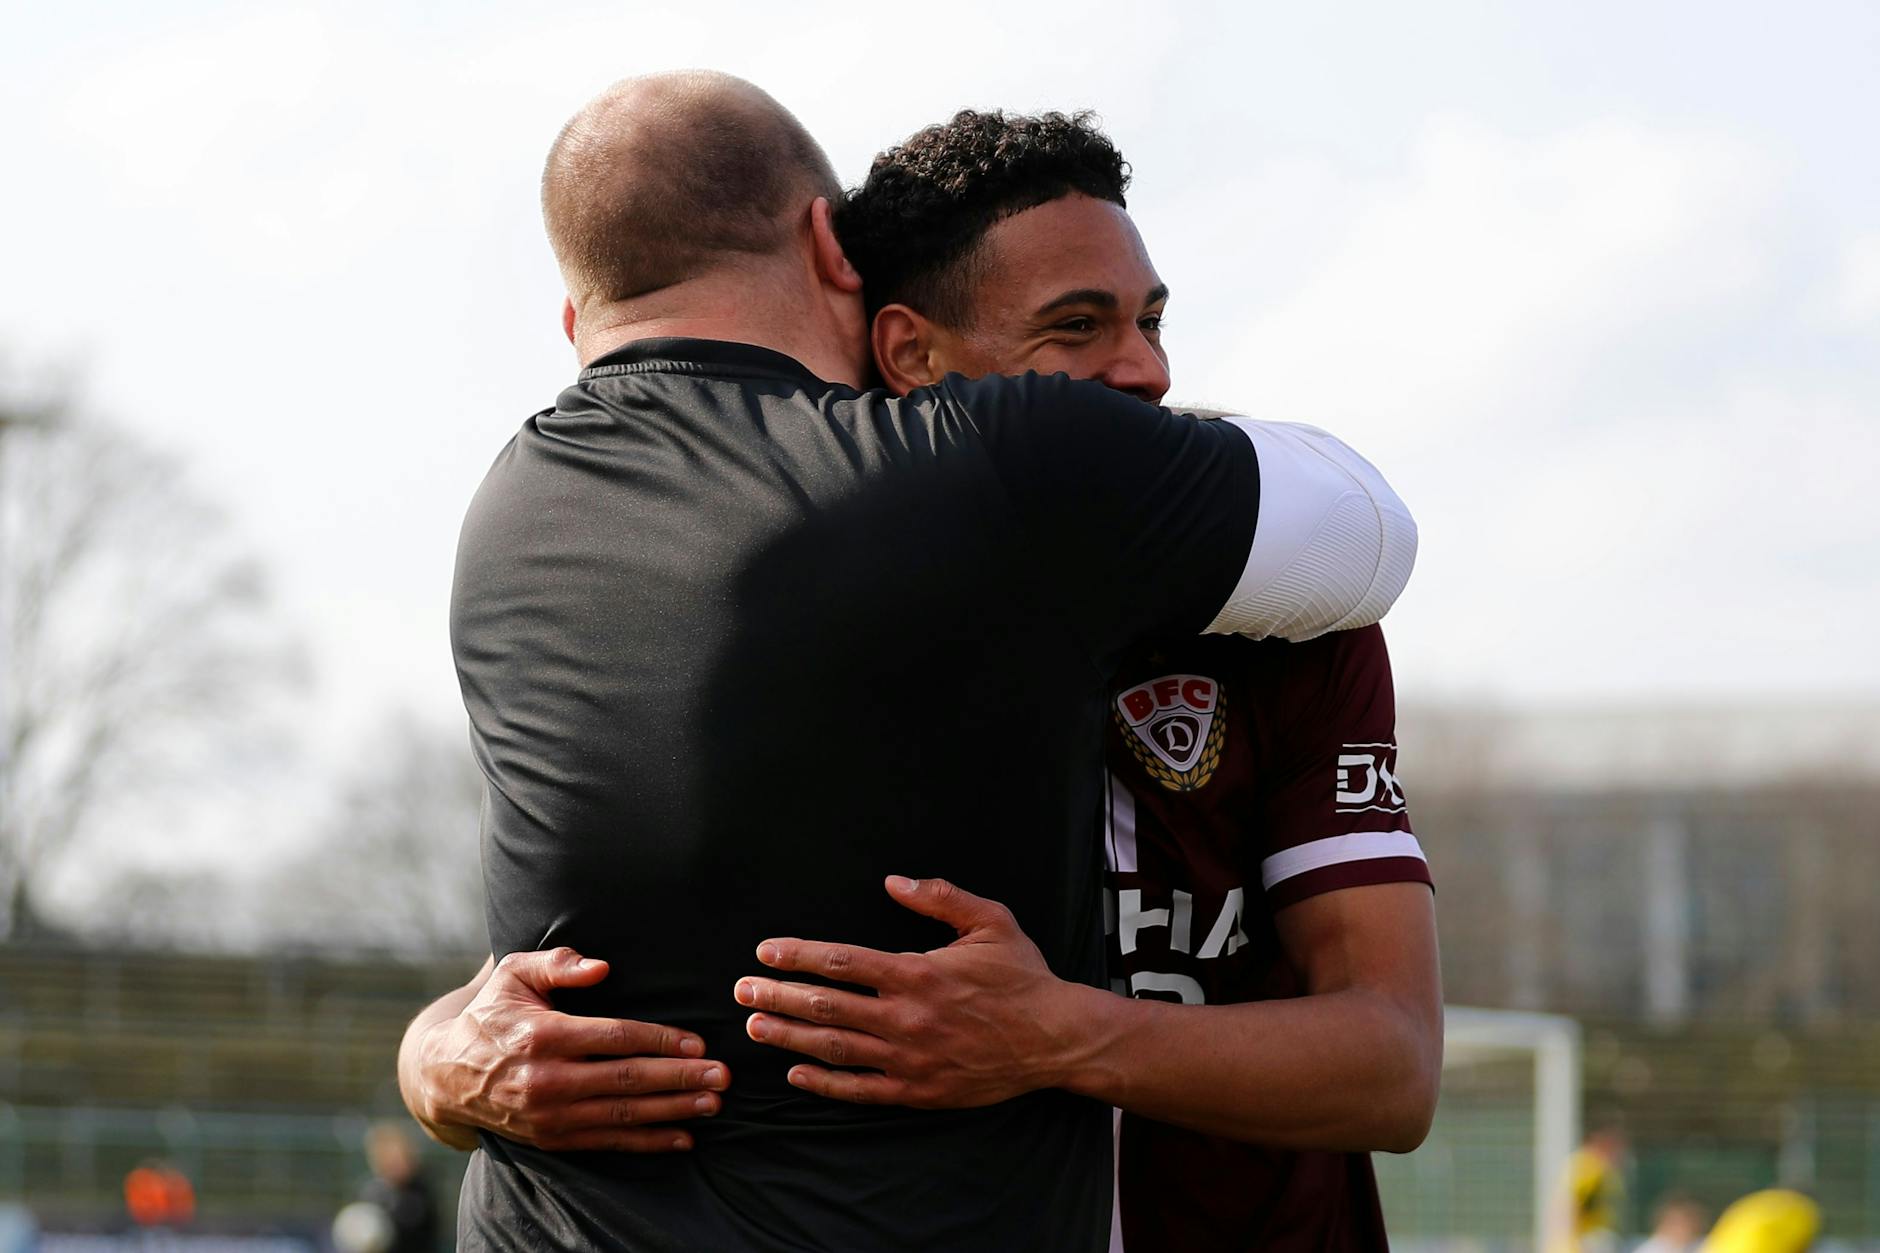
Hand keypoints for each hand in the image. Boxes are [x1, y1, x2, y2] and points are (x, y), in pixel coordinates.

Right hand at [413, 947, 730, 1151]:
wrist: (446, 1075)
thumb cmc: (492, 1014)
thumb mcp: (514, 975)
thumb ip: (557, 963)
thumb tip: (601, 966)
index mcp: (544, 1035)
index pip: (615, 1038)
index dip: (660, 1041)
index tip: (699, 1042)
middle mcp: (548, 1079)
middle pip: (628, 1080)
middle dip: (680, 1078)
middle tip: (723, 1076)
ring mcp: (550, 1114)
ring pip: (623, 1115)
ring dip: (673, 1111)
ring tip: (713, 1103)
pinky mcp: (552, 1139)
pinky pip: (608, 1142)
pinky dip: (648, 1142)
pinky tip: (684, 1137)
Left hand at [735, 876, 1080, 1107]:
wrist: (1055, 1039)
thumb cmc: (1023, 977)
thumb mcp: (991, 922)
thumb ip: (940, 897)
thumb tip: (893, 881)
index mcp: (918, 973)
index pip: (842, 962)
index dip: (798, 955)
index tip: (766, 952)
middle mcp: (907, 1018)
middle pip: (827, 1006)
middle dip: (778, 997)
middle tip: (741, 991)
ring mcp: (910, 1059)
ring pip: (835, 1047)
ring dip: (790, 1035)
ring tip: (755, 1026)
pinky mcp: (918, 1091)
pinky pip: (860, 1089)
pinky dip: (824, 1082)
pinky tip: (796, 1071)